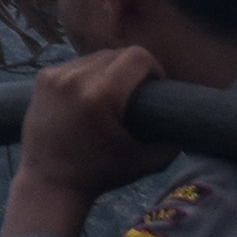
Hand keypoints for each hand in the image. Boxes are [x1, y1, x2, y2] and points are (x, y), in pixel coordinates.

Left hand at [4, 47, 176, 236]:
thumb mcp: (148, 160)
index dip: (155, 69)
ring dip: (111, 71)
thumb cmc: (101, 174)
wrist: (48, 181)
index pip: (138, 57)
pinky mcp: (42, 78)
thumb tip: (194, 121)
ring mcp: (54, 76)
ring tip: (116, 96)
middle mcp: (74, 79)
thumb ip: (175, 138)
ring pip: (97, 57)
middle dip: (134, 71)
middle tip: (138, 96)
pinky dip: (90, 75)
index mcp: (100, 95)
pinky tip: (92, 96)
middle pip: (118, 54)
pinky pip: (76, 64)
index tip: (156, 90)